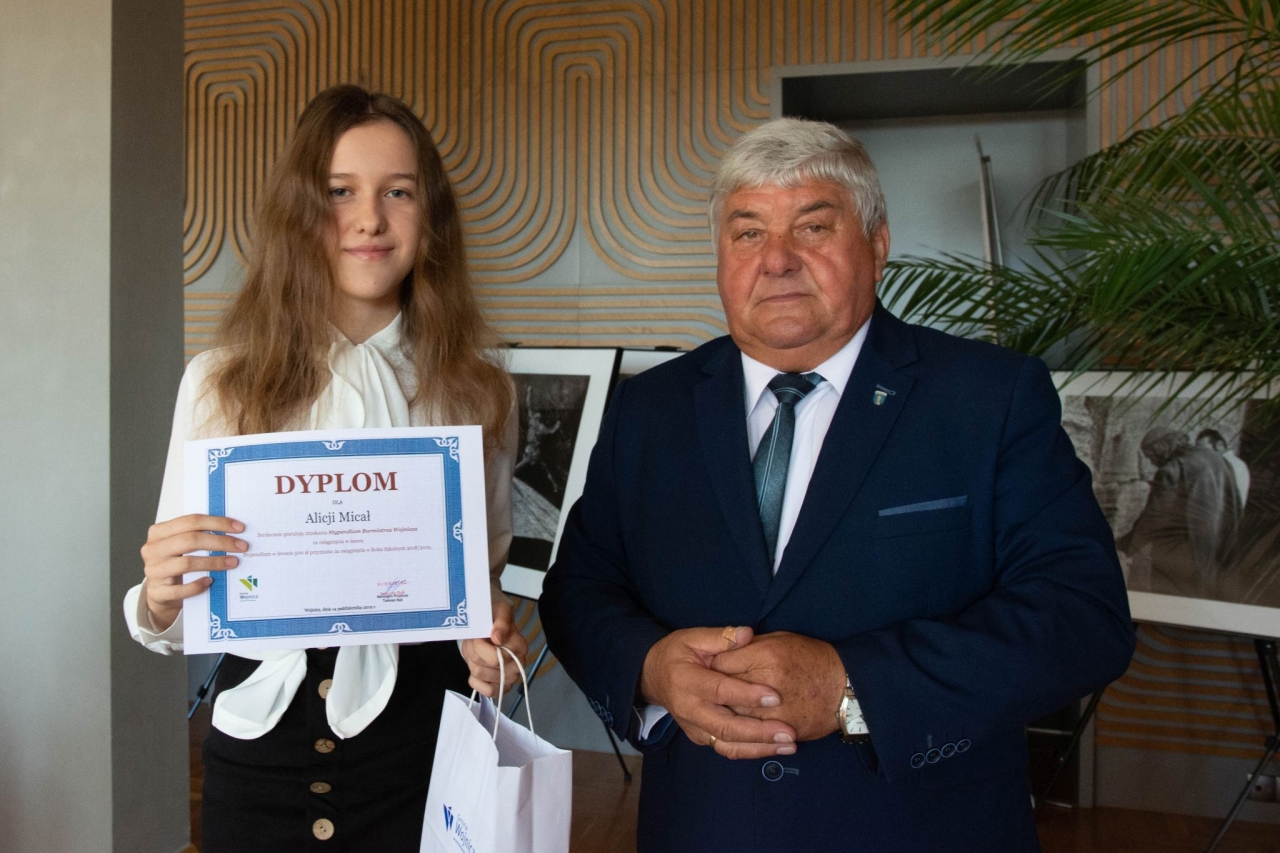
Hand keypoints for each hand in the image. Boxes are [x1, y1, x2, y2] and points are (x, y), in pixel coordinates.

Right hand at [141, 514, 247, 630]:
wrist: (159, 593)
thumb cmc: (174, 564)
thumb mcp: (180, 546)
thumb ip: (198, 535)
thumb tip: (233, 531)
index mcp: (159, 532)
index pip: (191, 521)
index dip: (217, 523)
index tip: (239, 527)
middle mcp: (152, 550)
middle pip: (190, 540)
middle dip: (220, 542)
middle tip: (241, 546)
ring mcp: (153, 571)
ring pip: (187, 563)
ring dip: (214, 562)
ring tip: (233, 562)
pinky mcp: (158, 592)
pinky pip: (181, 589)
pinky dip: (198, 585)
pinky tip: (211, 582)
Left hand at [461, 599, 529, 697]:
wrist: (491, 629)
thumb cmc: (495, 621)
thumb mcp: (499, 612)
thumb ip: (501, 622)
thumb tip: (497, 637)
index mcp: (520, 647)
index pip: (494, 658)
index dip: (479, 645)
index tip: (479, 634)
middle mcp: (518, 666)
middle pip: (482, 667)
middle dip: (473, 652)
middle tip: (476, 642)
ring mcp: (510, 680)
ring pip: (478, 675)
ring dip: (472, 662)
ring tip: (477, 651)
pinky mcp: (501, 689)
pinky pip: (484, 691)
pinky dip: (475, 680)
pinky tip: (478, 667)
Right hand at [640, 626, 796, 759]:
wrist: (653, 676)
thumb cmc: (677, 653)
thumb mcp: (693, 637)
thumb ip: (721, 637)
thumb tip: (748, 634)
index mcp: (686, 681)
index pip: (720, 691)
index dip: (747, 695)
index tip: (776, 696)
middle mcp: (689, 709)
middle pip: (726, 727)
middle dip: (760, 732)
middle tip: (789, 732)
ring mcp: (694, 727)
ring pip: (728, 745)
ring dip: (760, 748)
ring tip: (789, 745)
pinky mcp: (701, 737)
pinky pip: (727, 749)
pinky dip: (751, 751)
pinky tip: (774, 748)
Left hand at [711, 631, 844, 740]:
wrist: (844, 686)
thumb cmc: (811, 657)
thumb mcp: (780, 640)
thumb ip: (750, 646)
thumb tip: (723, 651)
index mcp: (767, 656)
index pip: (721, 663)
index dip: (711, 666)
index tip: (706, 668)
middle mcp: (769, 683)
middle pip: (723, 693)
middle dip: (713, 694)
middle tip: (707, 693)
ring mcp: (776, 710)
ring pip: (734, 717)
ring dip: (722, 716)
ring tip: (715, 713)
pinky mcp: (783, 730)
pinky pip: (752, 737)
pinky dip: (740, 735)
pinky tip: (733, 731)